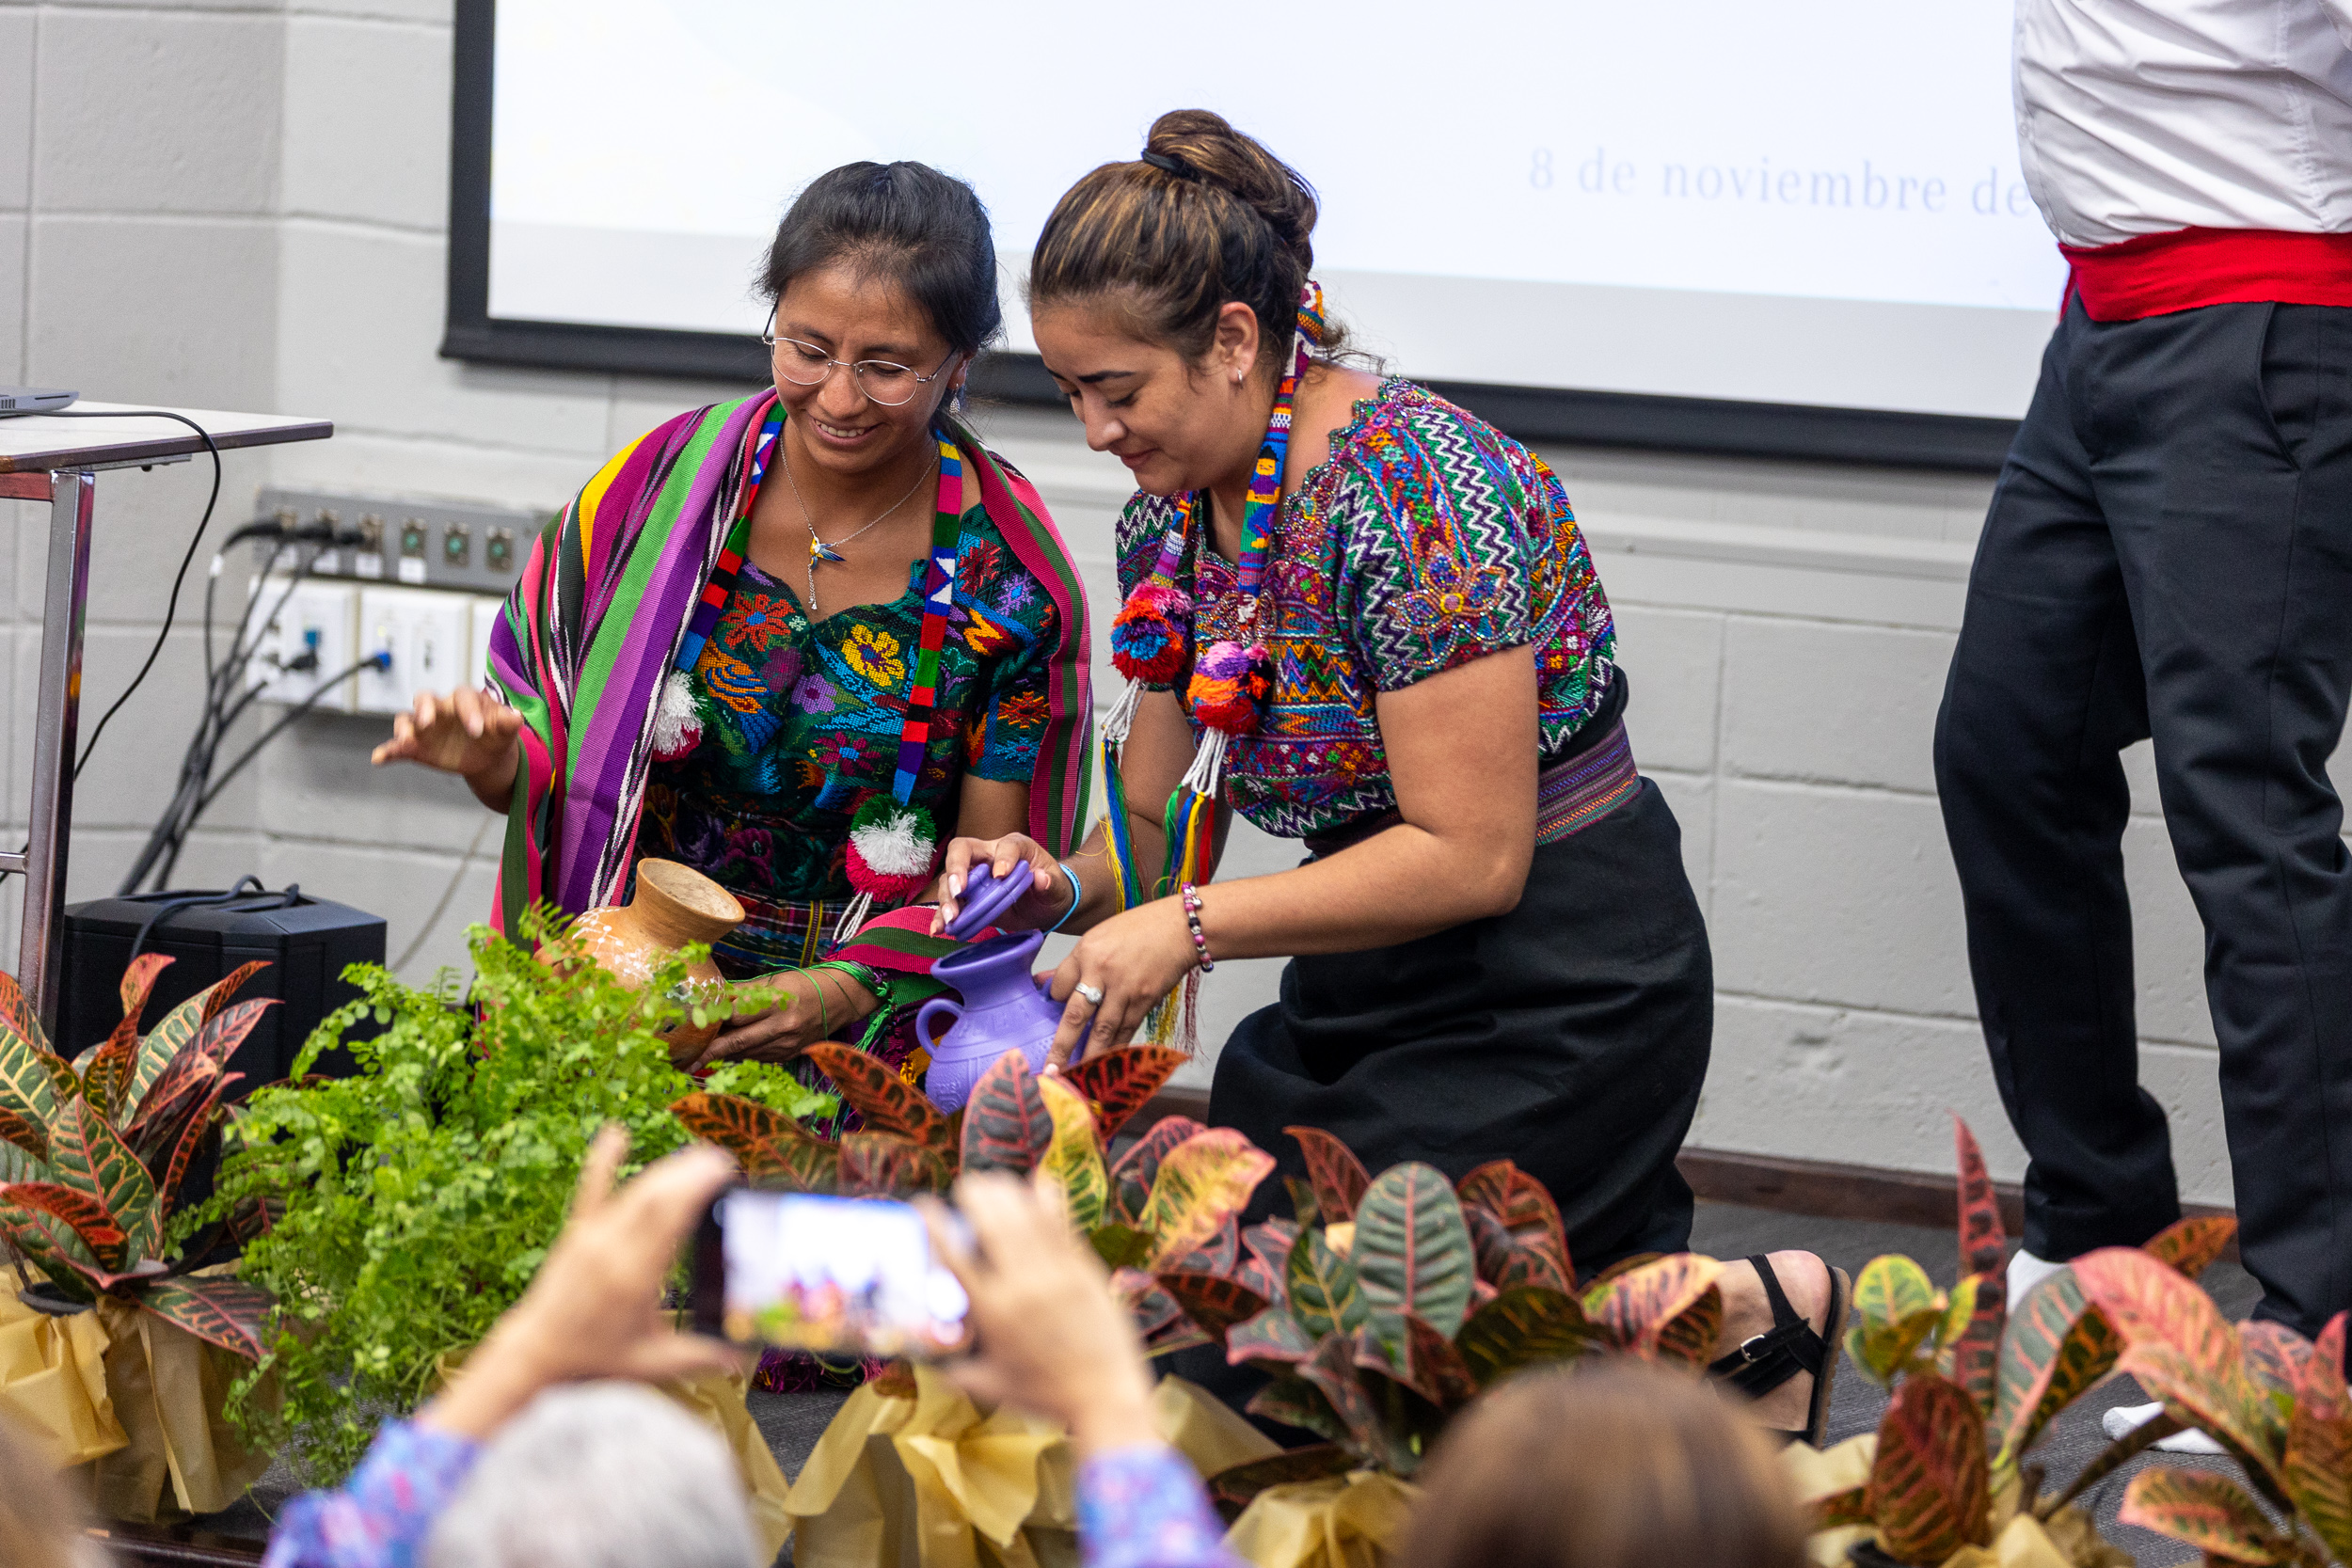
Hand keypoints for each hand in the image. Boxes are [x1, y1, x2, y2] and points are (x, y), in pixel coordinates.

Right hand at [371, 686, 521, 786]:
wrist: (487, 755)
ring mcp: (425, 727)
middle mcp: (440, 709)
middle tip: (429, 722)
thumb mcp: (505, 730)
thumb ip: (508, 722)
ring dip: (403, 729)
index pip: (462, 697)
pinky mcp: (415, 746)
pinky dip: (386, 752)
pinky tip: (378, 759)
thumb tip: (516, 716)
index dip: (468, 712)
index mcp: (464, 700)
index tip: (477, 731)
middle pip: (425, 698)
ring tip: (405, 741)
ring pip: (406, 719)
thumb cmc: (495, 735)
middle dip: (425, 708)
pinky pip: (395, 748)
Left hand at [420, 1127, 740, 1440]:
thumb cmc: (595, 1359)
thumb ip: (700, 1355)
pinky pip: (591, 1190)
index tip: (724, 1170)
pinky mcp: (576, 1233)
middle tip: (722, 1160)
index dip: (695, 1186)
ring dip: (667, 1169)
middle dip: (689, 1171)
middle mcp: (611, 1248)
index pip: (667, 1217)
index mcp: (634, 1276)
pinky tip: (615, 1132)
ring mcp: (591, 1237)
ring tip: (699, 1157)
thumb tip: (743, 1354)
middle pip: (654, 1195)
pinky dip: (603, 1160)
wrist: (535, 1352)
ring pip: (634, 1190)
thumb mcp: (652, 1362)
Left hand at [687, 969, 876, 1070]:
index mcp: (778, 1005)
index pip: (736, 1016)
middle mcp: (782, 1029)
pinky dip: (738, 1054)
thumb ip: (742, 993)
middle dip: (707, 1052)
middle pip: (736, 1043)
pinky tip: (724, 1051)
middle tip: (682, 1060)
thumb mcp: (774, 982)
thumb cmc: (803, 985)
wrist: (840, 1000)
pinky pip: (755, 1057)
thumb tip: (710, 998)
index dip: (711, 1021)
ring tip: (695, 1055)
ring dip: (719, 1053)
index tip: (688, 1026)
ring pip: (743, 1053)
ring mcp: (785, 1046)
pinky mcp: (787, 1057)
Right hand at [920, 1174, 1156, 1455]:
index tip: (925, 1203)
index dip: (936, 1224)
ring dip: (1007, 1193)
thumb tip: (930, 1363)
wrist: (1105, 1397)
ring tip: (994, 1180)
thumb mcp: (990, 1387)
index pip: (955, 1255)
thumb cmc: (1045, 1397)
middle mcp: (1021, 1286)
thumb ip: (956, 1371)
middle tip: (966, 1185)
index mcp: (992, 1313)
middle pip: (992, 1225)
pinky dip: (1050, 1201)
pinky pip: (1063, 1227)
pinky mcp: (1085, 1271)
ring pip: (1026, 1219)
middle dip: (975, 1197)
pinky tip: (1040, 1182)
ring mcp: (1056, 1275)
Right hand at [931, 833, 1066, 934]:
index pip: (1005, 845)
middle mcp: (989, 857)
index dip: (1002, 858)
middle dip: (957, 870)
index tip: (1001, 875)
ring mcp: (975, 878)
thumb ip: (1051, 882)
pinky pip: (951, 904)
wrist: (1045, 907)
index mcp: (1014, 847)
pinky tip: (937, 928)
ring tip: (951, 918)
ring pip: (950, 879)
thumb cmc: (1051, 889)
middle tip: (960, 891)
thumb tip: (1041, 878)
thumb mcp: (1057, 886)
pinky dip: (941, 916)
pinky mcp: (969, 900)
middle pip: (962, 852)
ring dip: (947, 898)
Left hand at [1045, 897, 1195, 1065]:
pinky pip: (1126, 1031)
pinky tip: (1107, 1064)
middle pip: (1077, 1015)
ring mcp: (1126, 990)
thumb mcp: (1099, 936)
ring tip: (1078, 1078)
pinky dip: (1116, 1048)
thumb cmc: (1138, 929)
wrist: (1181, 930)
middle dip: (1062, 1046)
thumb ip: (1072, 964)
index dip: (1053, 999)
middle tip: (1051, 1071)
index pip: (1060, 985)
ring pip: (1104, 1031)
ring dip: (1089, 1057)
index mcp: (1088, 951)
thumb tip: (1043, 984)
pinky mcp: (1145, 1002)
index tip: (1051, 1010)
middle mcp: (1104, 972)